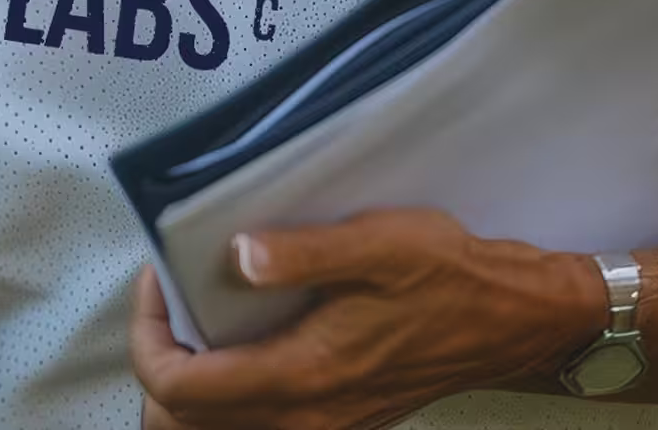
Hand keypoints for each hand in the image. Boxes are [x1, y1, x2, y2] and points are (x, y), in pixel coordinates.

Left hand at [130, 208, 601, 429]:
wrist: (511, 320)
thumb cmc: (449, 277)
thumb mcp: (378, 245)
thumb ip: (302, 252)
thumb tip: (239, 255)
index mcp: (303, 374)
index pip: (179, 388)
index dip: (147, 335)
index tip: (156, 284)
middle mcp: (306, 416)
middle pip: (184, 425)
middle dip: (158, 367)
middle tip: (166, 306)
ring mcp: (322, 427)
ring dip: (189, 389)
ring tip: (194, 325)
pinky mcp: (337, 422)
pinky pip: (257, 427)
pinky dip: (227, 398)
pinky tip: (239, 344)